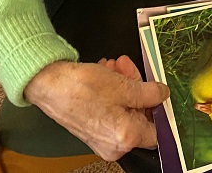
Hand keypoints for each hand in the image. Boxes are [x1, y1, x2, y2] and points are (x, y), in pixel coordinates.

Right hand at [23, 58, 167, 160]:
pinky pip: (111, 110)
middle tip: (132, 70)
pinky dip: (113, 91)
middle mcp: (113, 145)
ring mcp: (102, 138)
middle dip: (139, 89)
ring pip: (125, 109)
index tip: (161, 94)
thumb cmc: (82, 88)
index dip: (161, 110)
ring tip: (117, 66)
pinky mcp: (92, 128)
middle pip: (140, 116)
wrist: (48, 84)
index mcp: (125, 138)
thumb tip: (162, 94)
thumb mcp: (125, 86)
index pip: (157, 133)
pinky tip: (109, 72)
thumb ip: (150, 93)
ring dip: (125, 85)